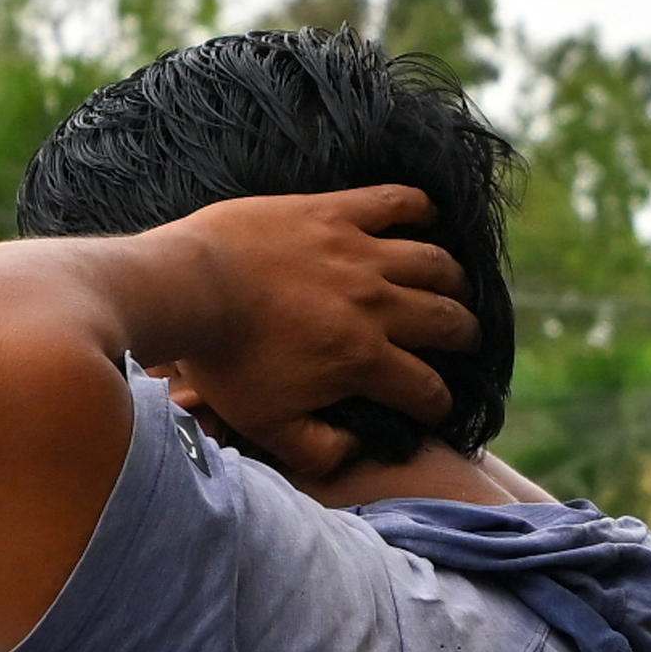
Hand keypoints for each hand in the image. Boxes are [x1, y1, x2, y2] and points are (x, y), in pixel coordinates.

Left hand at [134, 186, 475, 486]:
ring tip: (454, 289)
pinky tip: (432, 216)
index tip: (435, 407)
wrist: (187, 288)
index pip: (426, 389)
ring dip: (454, 280)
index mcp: (362, 360)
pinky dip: (423, 208)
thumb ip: (319, 450)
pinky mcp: (336, 212)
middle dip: (463, 338)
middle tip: (460, 341)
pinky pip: (396, 201)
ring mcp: (359, 253)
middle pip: (447, 321)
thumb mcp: (266, 427)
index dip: (438, 405)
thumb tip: (359, 450)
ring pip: (435, 263)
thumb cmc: (222, 363)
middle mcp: (374, 305)